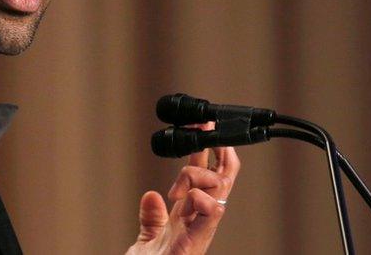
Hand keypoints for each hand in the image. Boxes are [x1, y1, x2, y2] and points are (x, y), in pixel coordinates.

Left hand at [125, 123, 240, 254]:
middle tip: (209, 128)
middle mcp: (199, 224)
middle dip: (221, 152)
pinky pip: (212, 214)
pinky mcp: (194, 245)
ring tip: (176, 189)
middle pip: (223, 182)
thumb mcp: (147, 240)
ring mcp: (199, 234)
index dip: (207, 154)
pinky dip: (201, 198)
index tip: (201, 127)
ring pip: (220, 192)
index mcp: (189, 220)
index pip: (205, 181)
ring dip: (200, 176)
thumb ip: (151, 218)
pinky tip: (183, 198)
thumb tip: (151, 194)